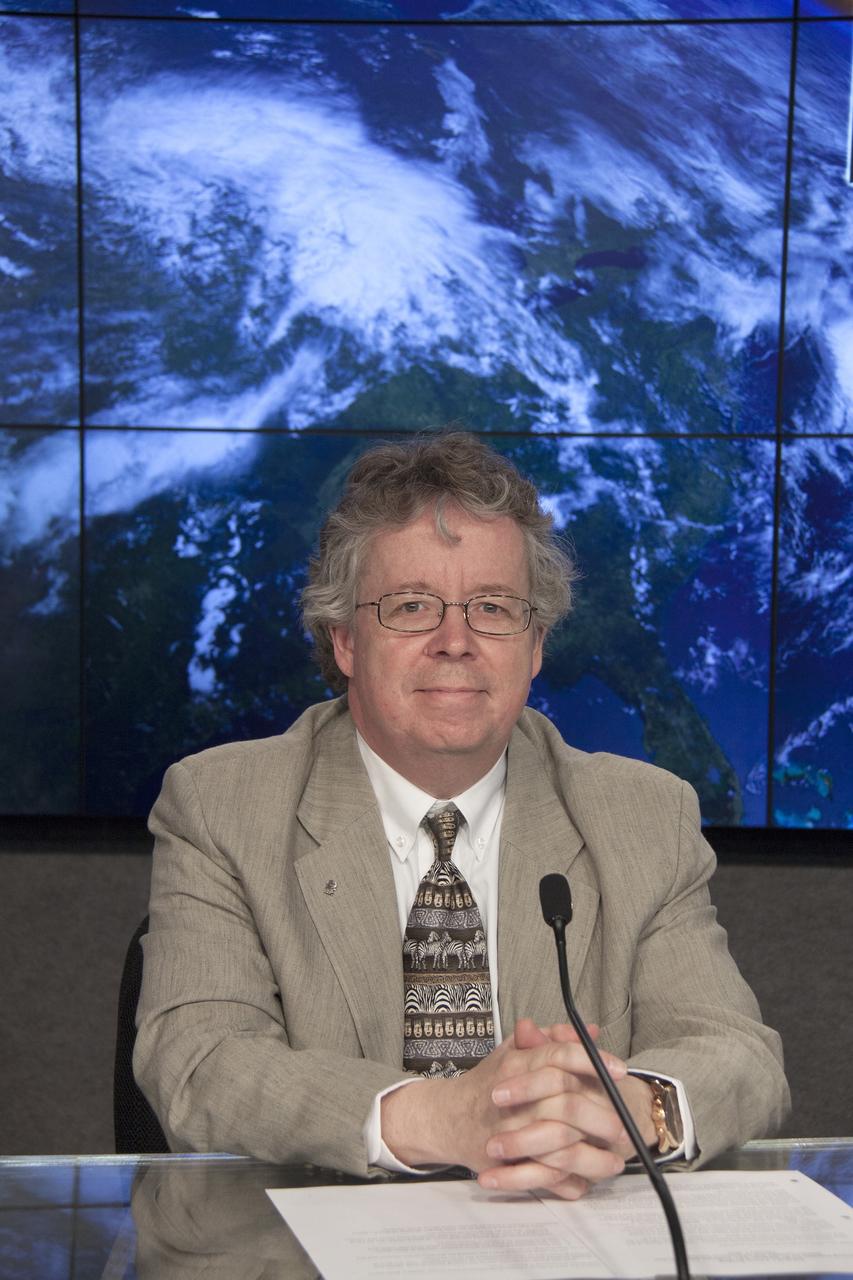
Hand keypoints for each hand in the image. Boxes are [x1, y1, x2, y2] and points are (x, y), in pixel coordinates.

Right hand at [380, 1018, 631, 1198]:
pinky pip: (544, 1176)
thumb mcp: (513, 1051)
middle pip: (565, 1104)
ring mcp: (508, 1133)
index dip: (594, 1061)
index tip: (621, 1070)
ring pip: (558, 1146)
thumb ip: (550, 1040)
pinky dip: (567, 1181)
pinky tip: (588, 1180)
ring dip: (592, 1155)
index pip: (560, 1056)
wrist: (444, 1119)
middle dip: (601, 1115)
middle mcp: (512, 1098)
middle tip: (624, 1123)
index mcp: (516, 1065)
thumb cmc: (486, 1084)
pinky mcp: (505, 1163)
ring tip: (615, 1158)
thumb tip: (588, 1030)